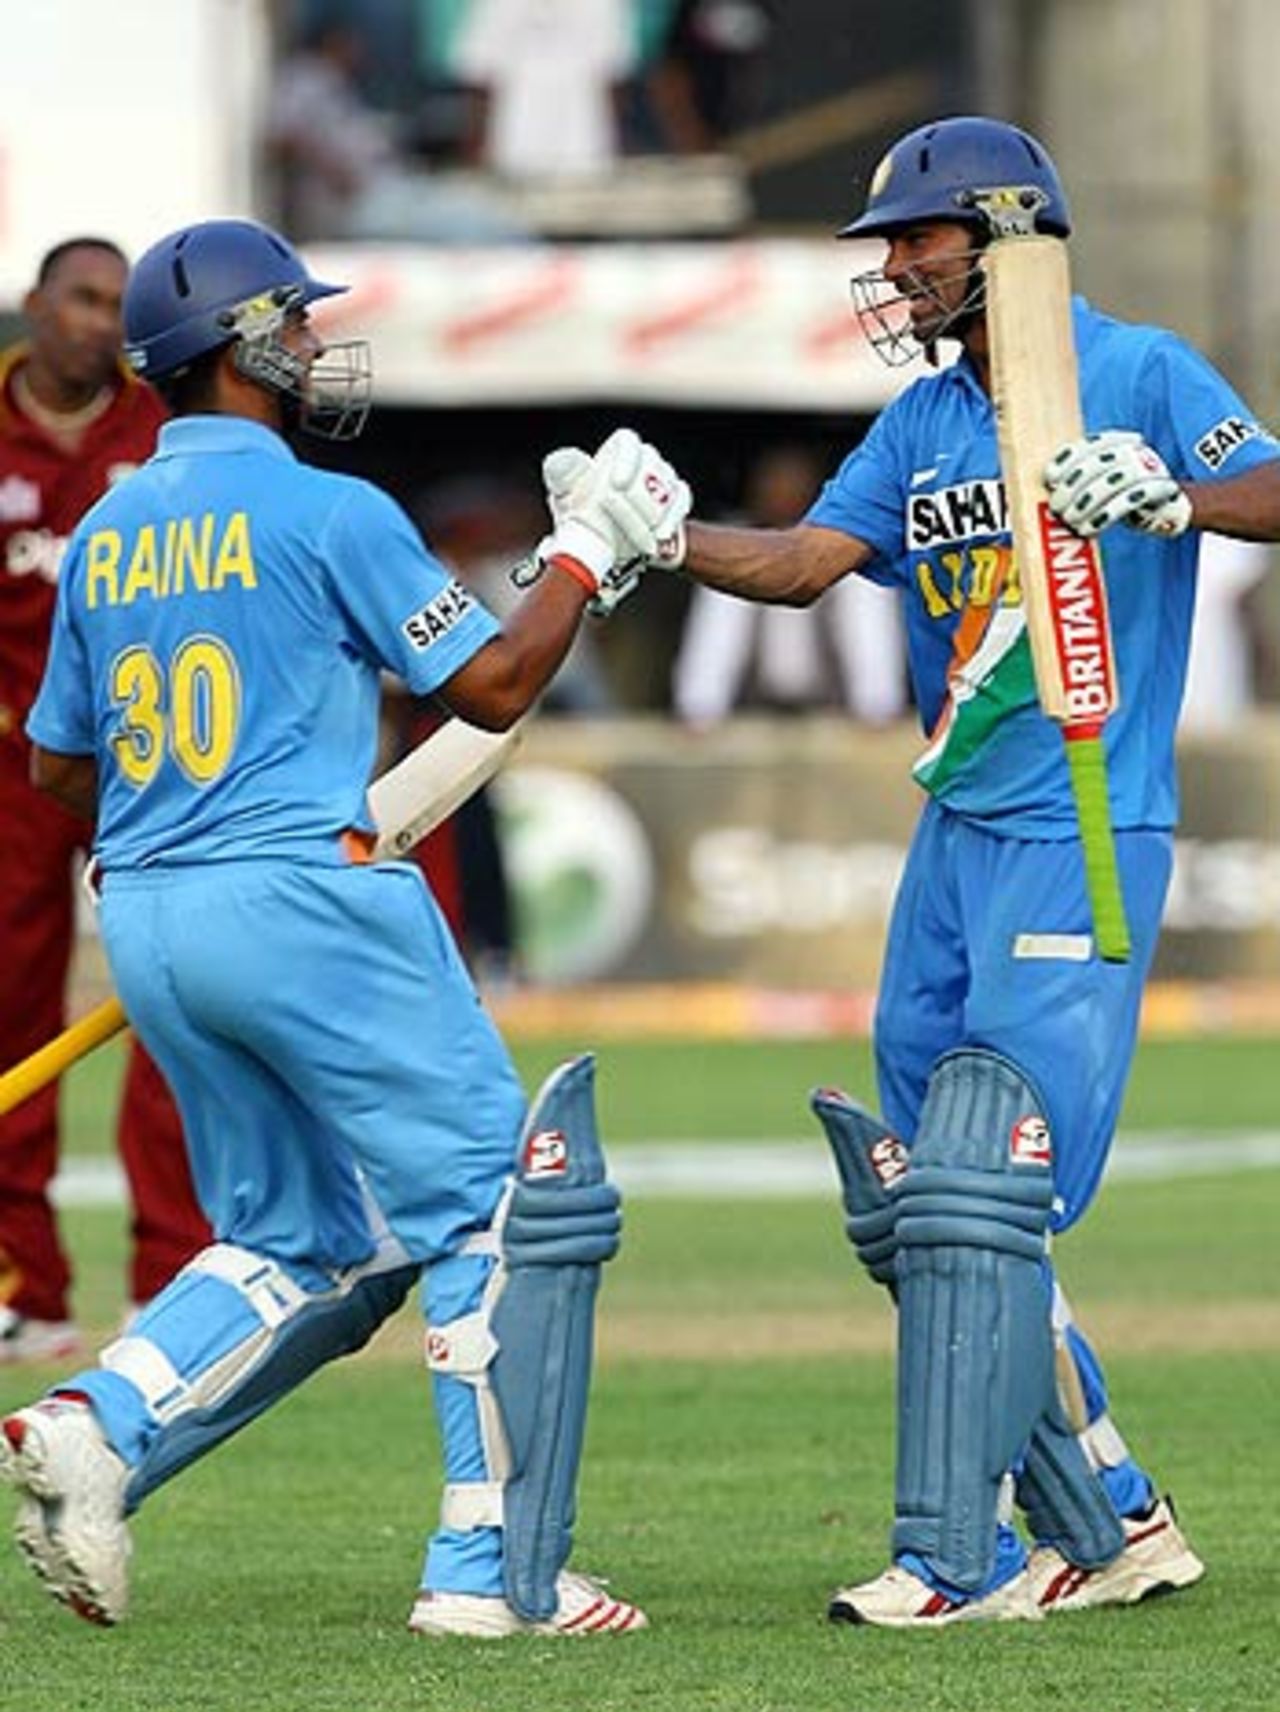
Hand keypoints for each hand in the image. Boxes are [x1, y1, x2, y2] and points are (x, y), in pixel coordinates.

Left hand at [535, 429, 691, 615]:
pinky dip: (671, 520)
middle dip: (634, 498)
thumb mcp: (563, 489)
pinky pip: (681, 503)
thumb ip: (561, 470)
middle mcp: (644, 460)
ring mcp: (664, 480)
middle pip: (649, 468)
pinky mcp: (677, 500)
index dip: (626, 460)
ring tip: (635, 538)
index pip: (628, 442)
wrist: (602, 538)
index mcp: (617, 451)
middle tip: (620, 522)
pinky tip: (659, 535)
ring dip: (650, 516)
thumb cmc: (579, 508)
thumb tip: (563, 461)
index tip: (616, 483)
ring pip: (667, 489)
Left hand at [1043, 429, 1192, 538]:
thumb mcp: (1102, 479)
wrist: (1165, 508)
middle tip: (1057, 508)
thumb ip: (1081, 477)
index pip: (1088, 444)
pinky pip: (1129, 501)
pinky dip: (1105, 515)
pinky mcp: (1160, 489)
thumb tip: (1049, 487)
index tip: (1050, 478)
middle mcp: (1133, 451)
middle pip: (1096, 464)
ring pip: (1112, 482)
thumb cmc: (1122, 495)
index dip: (1067, 459)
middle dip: (1071, 487)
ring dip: (1086, 503)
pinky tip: (1089, 529)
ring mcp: (1148, 469)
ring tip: (1071, 521)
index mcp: (1117, 443)